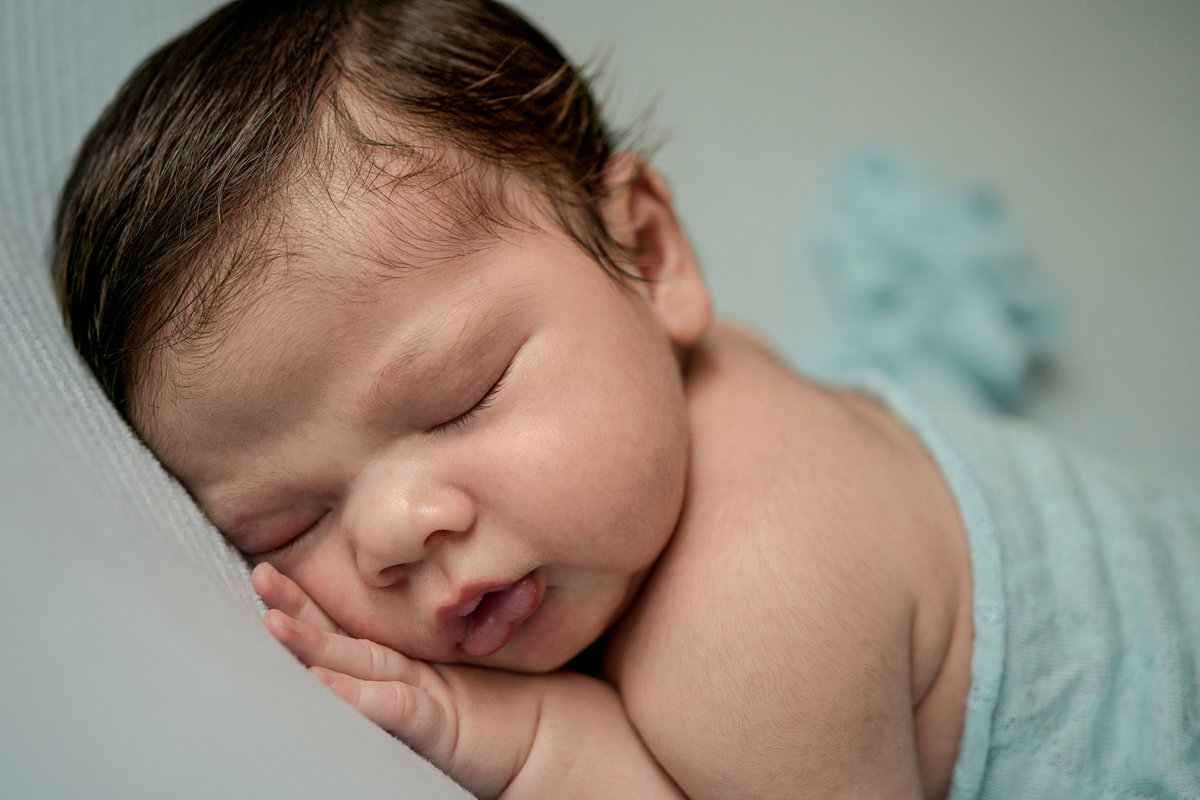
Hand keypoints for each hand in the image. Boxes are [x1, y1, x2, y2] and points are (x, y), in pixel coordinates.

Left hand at [253, 563, 534, 797]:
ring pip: (357, 660)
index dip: (306, 603)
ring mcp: (420, 688)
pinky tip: (322, 681)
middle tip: (260, 575)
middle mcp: (404, 669)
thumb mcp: (434, 690)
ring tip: (272, 621)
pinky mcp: (434, 718)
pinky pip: (387, 705)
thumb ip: (394, 672)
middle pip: (341, 634)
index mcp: (398, 663)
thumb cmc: (498, 713)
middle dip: (297, 606)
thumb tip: (341, 661)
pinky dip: (352, 693)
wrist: (550, 737)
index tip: (269, 575)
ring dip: (313, 641)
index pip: (344, 628)